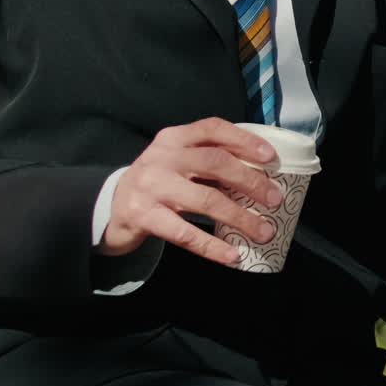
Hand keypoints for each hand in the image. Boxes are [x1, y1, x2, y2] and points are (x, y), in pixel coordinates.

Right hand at [100, 117, 280, 266]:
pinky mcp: (144, 215)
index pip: (213, 129)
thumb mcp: (175, 162)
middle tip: (274, 199)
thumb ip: (207, 163)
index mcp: (173, 138)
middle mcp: (162, 157)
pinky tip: (233, 256)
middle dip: (250, 181)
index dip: (244, 140)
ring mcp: (151, 185)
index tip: (270, 157)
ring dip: (240, 217)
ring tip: (263, 231)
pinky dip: (213, 247)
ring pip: (206, 199)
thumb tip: (260, 178)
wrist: (111, 207)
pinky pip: (186, 233)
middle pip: (215, 162)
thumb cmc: (156, 184)